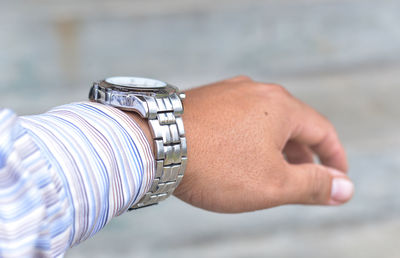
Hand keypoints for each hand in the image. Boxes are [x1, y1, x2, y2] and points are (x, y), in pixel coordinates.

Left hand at [173, 76, 352, 212]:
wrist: (154, 144)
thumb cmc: (216, 166)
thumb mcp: (273, 184)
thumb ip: (313, 185)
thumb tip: (345, 188)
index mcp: (281, 106)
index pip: (322, 131)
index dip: (334, 158)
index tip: (338, 179)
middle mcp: (256, 91)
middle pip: (293, 125)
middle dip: (303, 156)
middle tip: (305, 182)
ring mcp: (228, 92)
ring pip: (264, 122)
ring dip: (275, 148)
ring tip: (272, 172)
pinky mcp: (206, 99)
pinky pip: (239, 120)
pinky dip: (249, 139)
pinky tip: (239, 156)